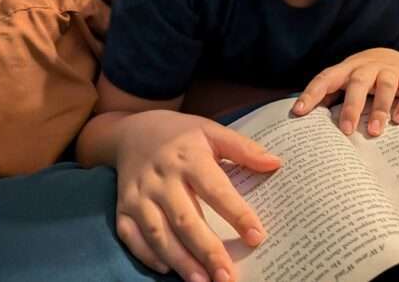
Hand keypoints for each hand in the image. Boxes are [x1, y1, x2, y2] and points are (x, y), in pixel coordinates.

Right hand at [114, 110, 281, 281]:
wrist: (133, 130)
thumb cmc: (181, 134)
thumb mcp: (212, 131)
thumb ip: (243, 149)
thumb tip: (276, 164)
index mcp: (189, 158)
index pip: (216, 190)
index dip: (237, 214)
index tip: (256, 236)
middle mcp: (162, 179)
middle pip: (186, 219)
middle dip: (208, 251)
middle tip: (228, 276)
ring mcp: (139, 196)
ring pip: (159, 234)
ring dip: (181, 261)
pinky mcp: (122, 208)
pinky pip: (131, 237)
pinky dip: (148, 256)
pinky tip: (169, 270)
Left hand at [292, 48, 398, 136]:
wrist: (396, 58)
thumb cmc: (363, 78)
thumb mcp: (345, 83)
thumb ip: (330, 99)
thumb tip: (308, 122)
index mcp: (346, 70)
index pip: (325, 79)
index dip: (311, 94)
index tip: (298, 112)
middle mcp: (367, 68)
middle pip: (358, 83)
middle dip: (352, 107)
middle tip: (347, 130)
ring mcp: (389, 71)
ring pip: (385, 85)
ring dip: (379, 108)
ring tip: (374, 130)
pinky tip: (398, 120)